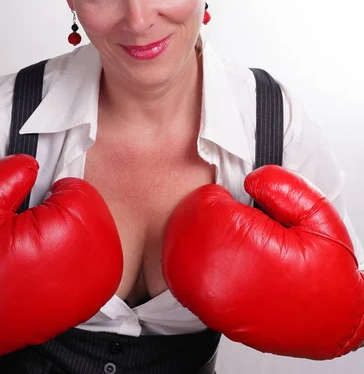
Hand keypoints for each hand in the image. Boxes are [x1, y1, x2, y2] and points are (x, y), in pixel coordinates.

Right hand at [0, 155, 122, 372]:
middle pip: (94, 210)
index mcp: (69, 233)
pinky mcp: (93, 301)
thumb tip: (35, 164)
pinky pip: (101, 260)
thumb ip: (8, 173)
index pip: (80, 190)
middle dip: (64, 213)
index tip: (30, 212)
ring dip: (74, 232)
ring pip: (99, 233)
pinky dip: (81, 255)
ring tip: (41, 249)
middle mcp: (94, 261)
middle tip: (32, 232)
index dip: (51, 195)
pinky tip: (54, 265)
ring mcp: (97, 285)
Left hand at [162, 165, 363, 359]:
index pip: (203, 205)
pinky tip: (219, 258)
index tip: (236, 204)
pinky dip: (192, 259)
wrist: (330, 325)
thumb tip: (251, 179)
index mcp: (246, 252)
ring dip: (196, 235)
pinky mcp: (205, 312)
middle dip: (205, 215)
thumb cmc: (326, 277)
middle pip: (182, 224)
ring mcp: (206, 301)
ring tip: (226, 238)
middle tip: (231, 220)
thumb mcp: (320, 218)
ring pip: (176, 248)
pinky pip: (178, 274)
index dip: (221, 198)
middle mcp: (218, 281)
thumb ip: (285, 189)